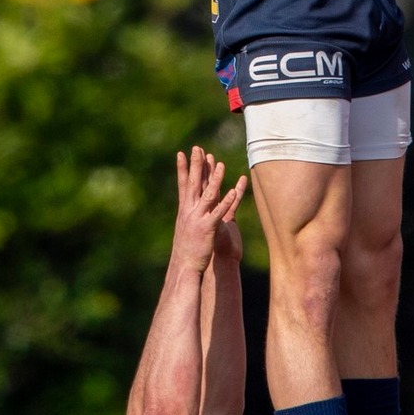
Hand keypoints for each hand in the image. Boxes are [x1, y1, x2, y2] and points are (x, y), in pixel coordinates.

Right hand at [171, 147, 247, 272]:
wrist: (184, 266)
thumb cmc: (186, 248)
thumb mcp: (185, 227)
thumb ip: (189, 215)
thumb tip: (189, 206)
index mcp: (184, 210)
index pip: (183, 184)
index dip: (182, 168)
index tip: (181, 153)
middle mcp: (189, 211)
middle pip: (193, 184)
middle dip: (195, 165)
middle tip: (197, 148)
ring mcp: (198, 219)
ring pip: (208, 195)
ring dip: (214, 179)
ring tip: (219, 164)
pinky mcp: (208, 228)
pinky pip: (219, 213)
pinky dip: (225, 202)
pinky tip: (232, 191)